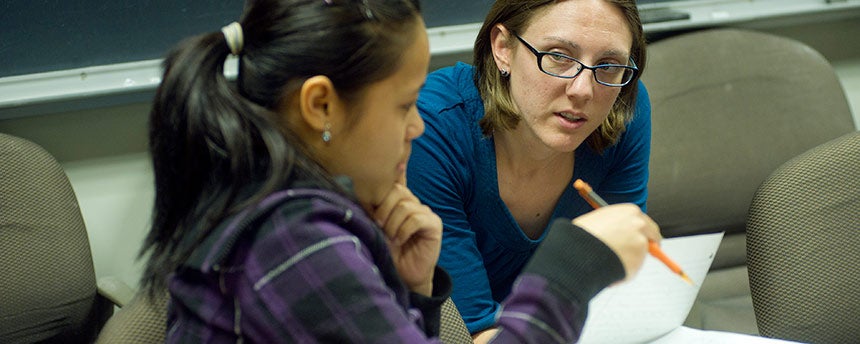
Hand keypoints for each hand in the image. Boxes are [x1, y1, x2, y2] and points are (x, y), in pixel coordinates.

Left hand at [373, 174, 441, 295]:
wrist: (404, 274)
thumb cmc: (388, 250)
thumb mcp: (376, 228)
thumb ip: (373, 210)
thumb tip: (361, 192)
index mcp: (399, 200)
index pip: (391, 182)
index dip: (378, 193)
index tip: (370, 211)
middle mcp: (413, 202)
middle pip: (396, 190)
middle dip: (383, 209)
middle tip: (378, 226)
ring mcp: (425, 212)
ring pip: (405, 206)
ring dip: (392, 224)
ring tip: (390, 237)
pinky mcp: (434, 224)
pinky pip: (416, 219)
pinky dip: (404, 231)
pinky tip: (400, 240)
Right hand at [572, 203, 660, 279]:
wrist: (578, 250)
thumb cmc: (581, 236)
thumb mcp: (598, 221)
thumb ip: (614, 226)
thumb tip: (618, 235)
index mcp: (628, 211)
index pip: (642, 221)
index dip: (640, 231)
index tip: (639, 238)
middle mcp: (639, 223)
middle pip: (652, 235)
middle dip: (648, 244)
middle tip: (638, 254)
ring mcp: (640, 241)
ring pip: (640, 254)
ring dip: (629, 260)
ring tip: (607, 262)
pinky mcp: (639, 258)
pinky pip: (634, 267)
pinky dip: (625, 271)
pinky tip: (609, 267)